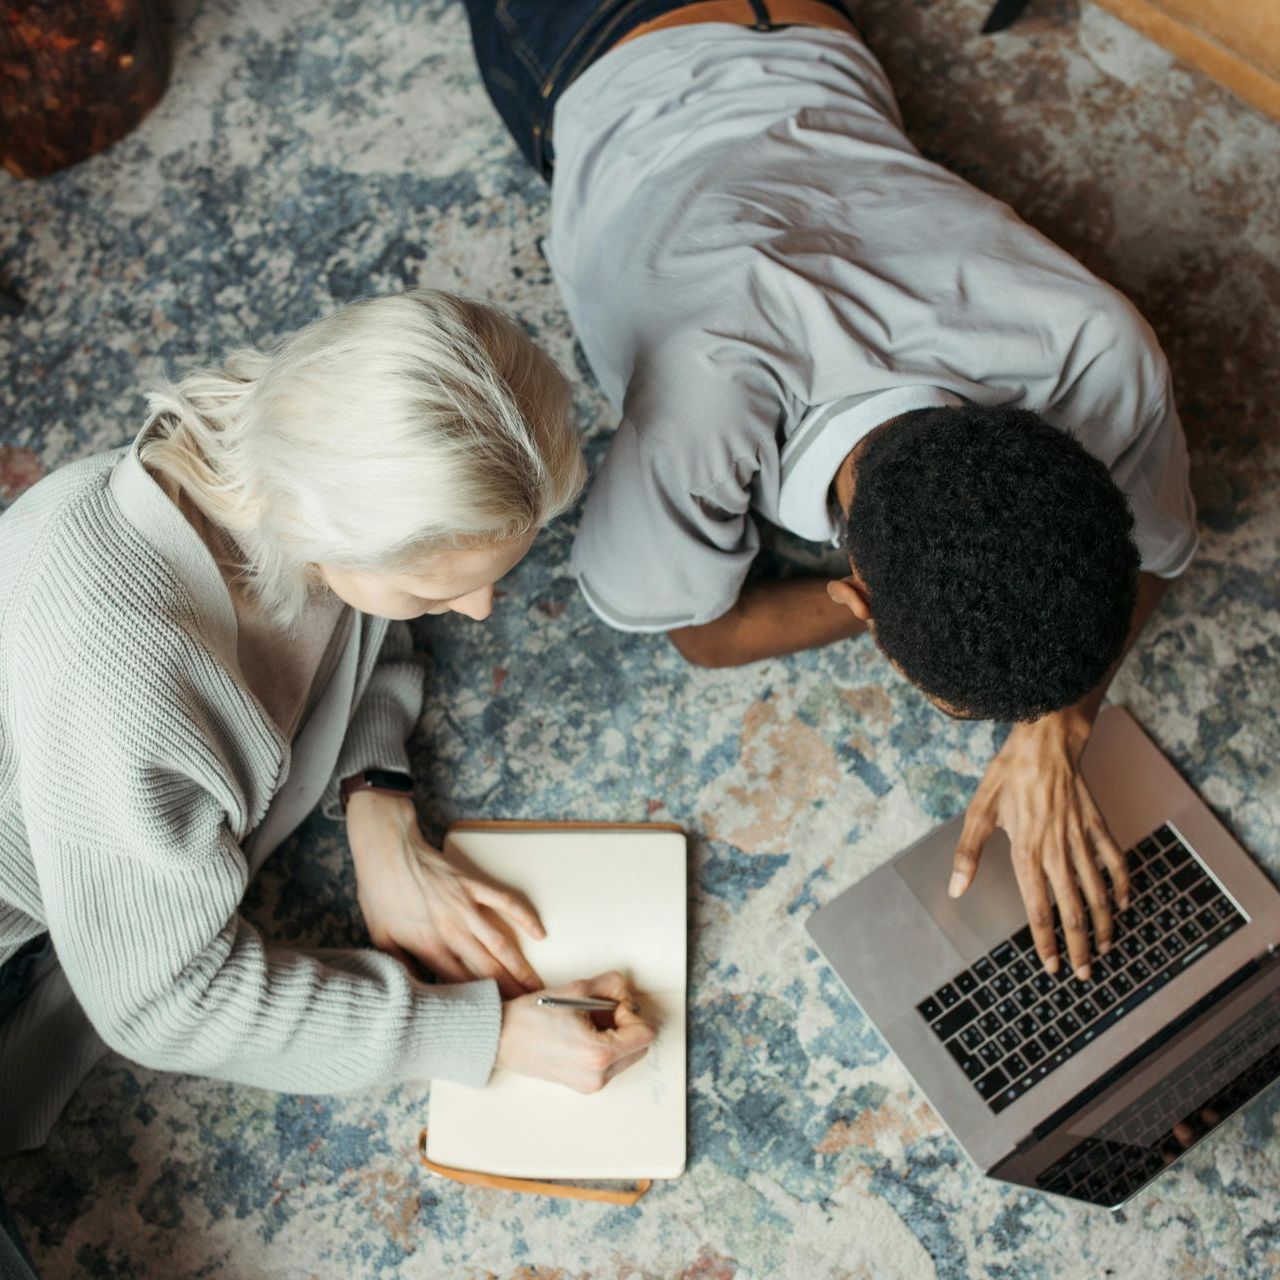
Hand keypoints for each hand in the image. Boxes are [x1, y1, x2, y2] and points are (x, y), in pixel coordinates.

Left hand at [345, 790, 543, 996]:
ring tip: (536, 986)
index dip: (479, 1003)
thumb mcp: (380, 938)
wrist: (386, 852)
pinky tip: (539, 933)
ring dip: (520, 967)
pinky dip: (524, 917)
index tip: (494, 1018)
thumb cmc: (379, 894)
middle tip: (526, 1010)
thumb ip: (400, 966)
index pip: (459, 984)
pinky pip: (505, 902)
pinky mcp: (473, 885)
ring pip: (500, 944)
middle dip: (509, 993)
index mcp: (428, 946)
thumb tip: (412, 991)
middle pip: (486, 970)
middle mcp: (451, 930)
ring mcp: (465, 906)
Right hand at [496, 971, 655, 1092]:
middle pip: (639, 1047)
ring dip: (616, 1036)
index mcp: (598, 1053)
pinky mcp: (582, 1085)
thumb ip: (612, 985)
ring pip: (625, 1056)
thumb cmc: (531, 1016)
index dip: (633, 1013)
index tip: (614, 1004)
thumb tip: (627, 990)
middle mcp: (597, 1076)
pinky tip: (581, 1033)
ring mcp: (590, 1084)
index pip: (644, 1034)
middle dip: (626, 1025)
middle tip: (600, 1010)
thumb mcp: (576, 989)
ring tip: (586, 1022)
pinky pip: (609, 1064)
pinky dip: (604, 1046)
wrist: (500, 1038)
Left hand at [948, 708, 1130, 979]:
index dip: (1045, 941)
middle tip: (1083, 973)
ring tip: (1104, 949)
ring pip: (1097, 891)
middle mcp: (1057, 851)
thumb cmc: (1007, 776)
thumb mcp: (978, 813)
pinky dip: (1121, 885)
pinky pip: (1114, 861)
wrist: (1045, 742)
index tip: (1050, 966)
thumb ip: (968, 854)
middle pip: (1072, 909)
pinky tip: (1123, 904)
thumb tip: (956, 890)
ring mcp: (1081, 839)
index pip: (1038, 909)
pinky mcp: (1097, 825)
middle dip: (1078, 946)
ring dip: (1102, 924)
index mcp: (1027, 852)